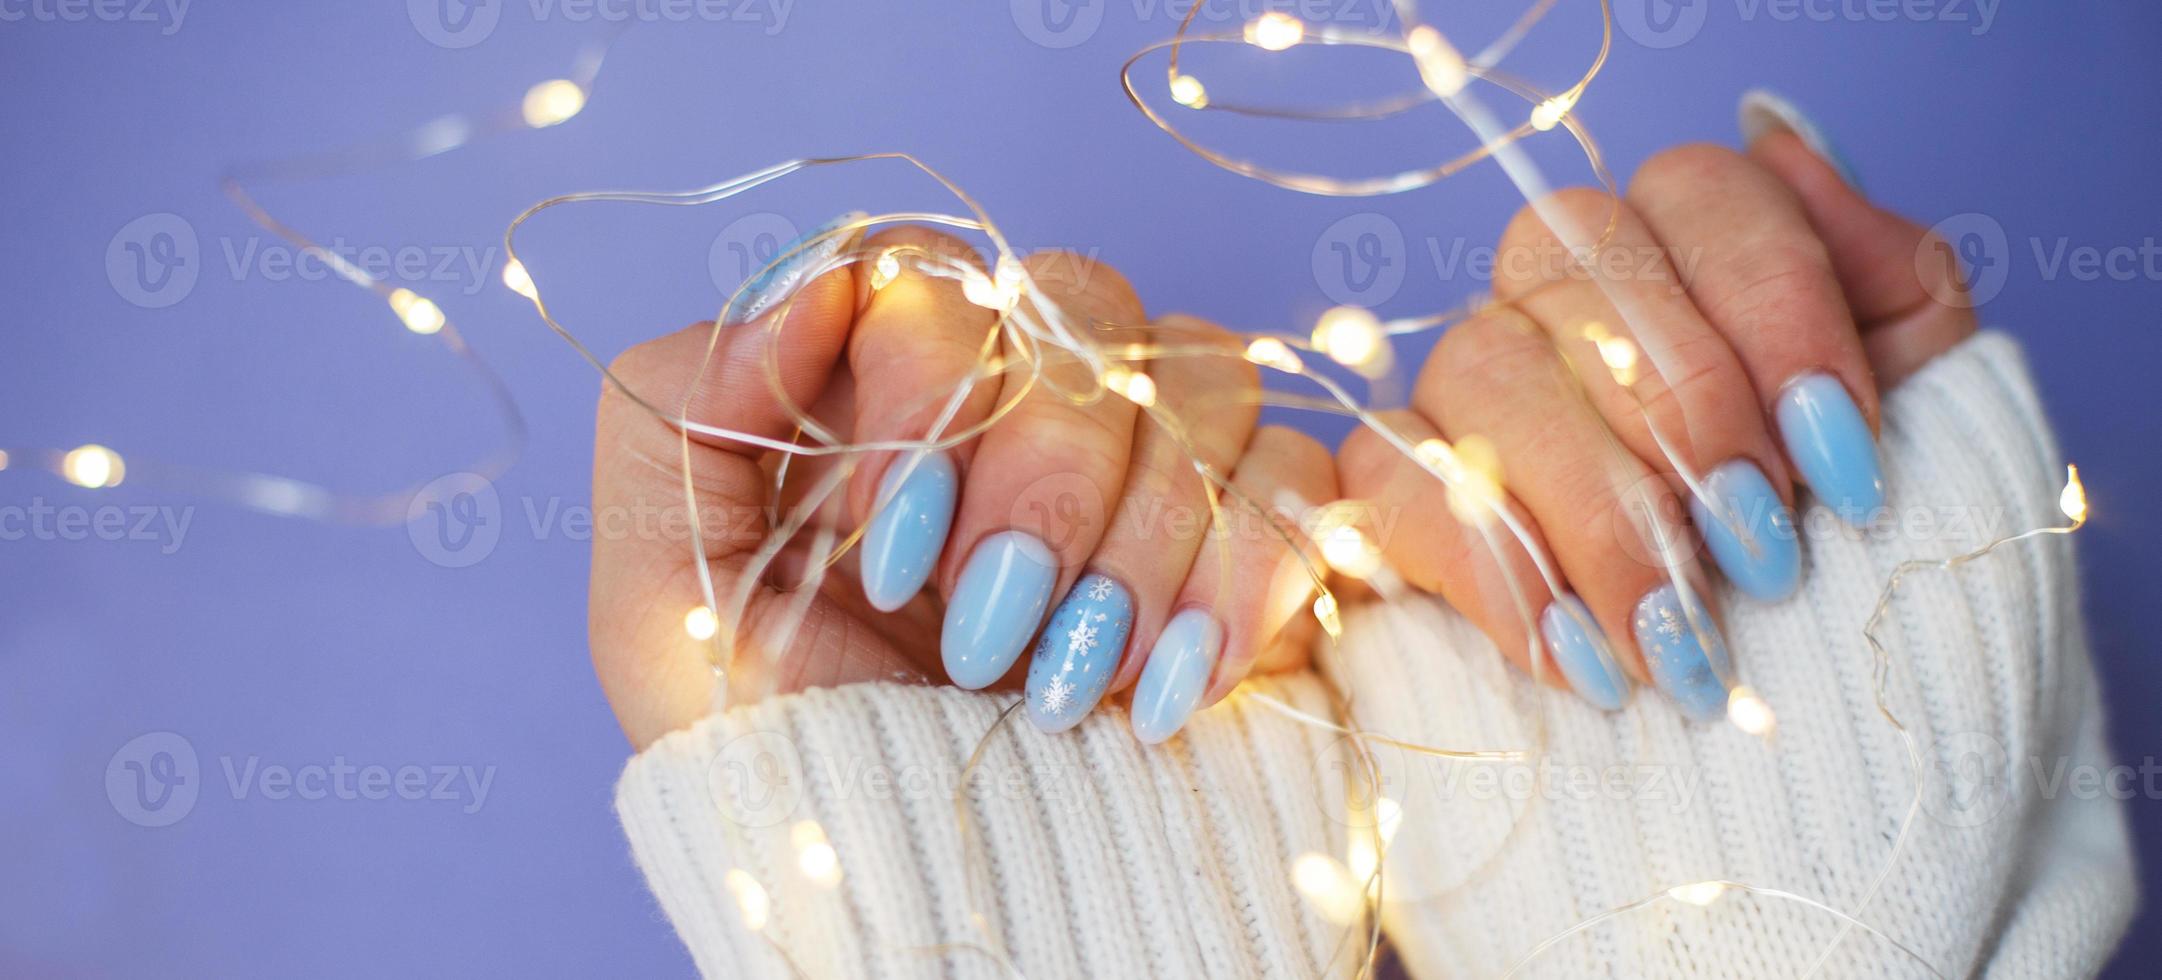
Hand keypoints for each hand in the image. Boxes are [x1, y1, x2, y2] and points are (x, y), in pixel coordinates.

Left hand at [590, 225, 1335, 748]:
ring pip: (1204, 377)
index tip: (895, 544)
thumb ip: (669, 411)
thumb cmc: (794, 771)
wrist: (945, 921)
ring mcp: (1144, 472)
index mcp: (877, 398)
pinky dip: (1248, 574)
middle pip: (1082, 304)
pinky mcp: (1250, 543)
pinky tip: (1175, 688)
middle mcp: (1018, 410)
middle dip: (1043, 472)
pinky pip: (1306, 476)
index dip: (928, 378)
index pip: (932, 270)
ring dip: (1141, 540)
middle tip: (986, 632)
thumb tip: (804, 279)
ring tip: (1072, 686)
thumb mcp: (667, 610)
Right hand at [1339, 98, 1976, 720]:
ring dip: (1595, 510)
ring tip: (1680, 639)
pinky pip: (1396, 484)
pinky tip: (1582, 658)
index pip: (1702, 192)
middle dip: (1686, 414)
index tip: (1847, 461)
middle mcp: (1554, 283)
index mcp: (1681, 234)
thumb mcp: (1915, 404)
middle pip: (1579, 269)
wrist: (1794, 700)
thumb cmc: (1848, 540)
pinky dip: (1494, 572)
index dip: (1779, 313)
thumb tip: (1785, 136)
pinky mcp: (1394, 484)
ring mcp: (1460, 376)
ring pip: (1484, 368)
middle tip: (1767, 553)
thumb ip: (1883, 272)